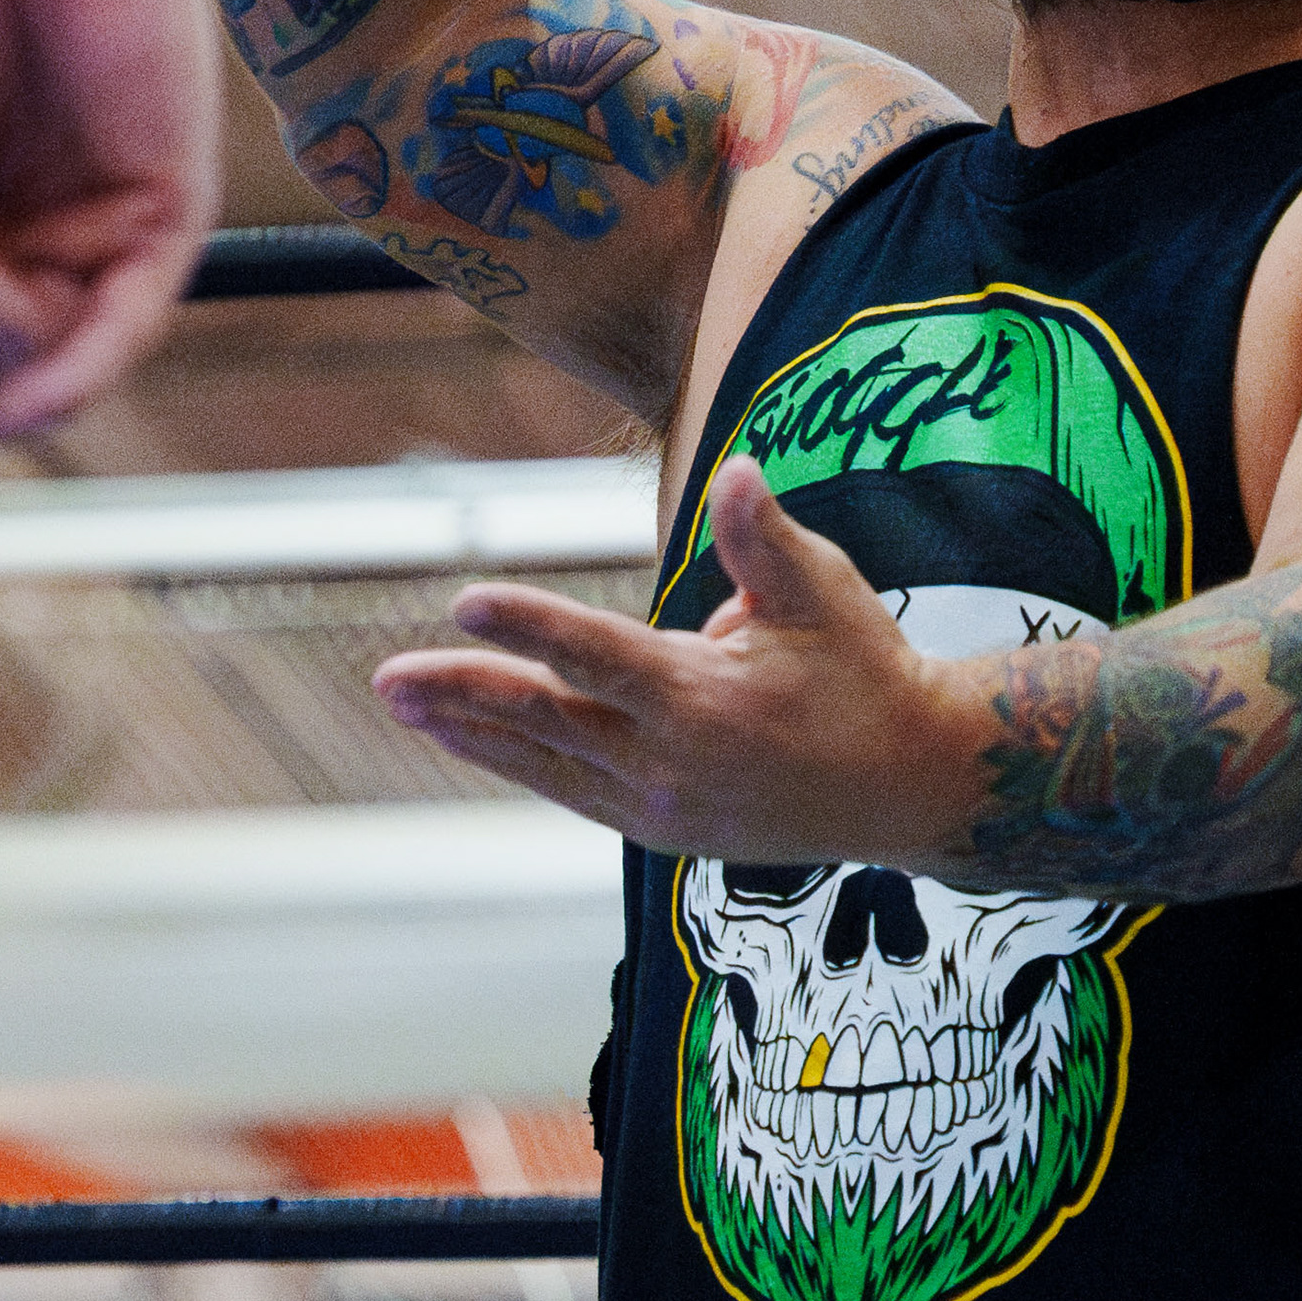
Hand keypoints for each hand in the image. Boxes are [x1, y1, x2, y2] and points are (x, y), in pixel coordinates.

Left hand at [374, 460, 971, 860]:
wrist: (913, 788)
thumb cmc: (870, 673)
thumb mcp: (826, 594)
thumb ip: (764, 538)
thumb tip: (735, 469)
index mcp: (710, 700)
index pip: (600, 655)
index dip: (530, 627)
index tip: (465, 601)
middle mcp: (675, 763)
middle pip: (548, 720)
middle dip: (463, 693)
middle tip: (387, 679)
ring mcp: (665, 808)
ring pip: (547, 764)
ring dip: (471, 731)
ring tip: (405, 701)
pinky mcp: (664, 831)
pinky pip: (572, 789)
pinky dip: (519, 760)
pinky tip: (474, 734)